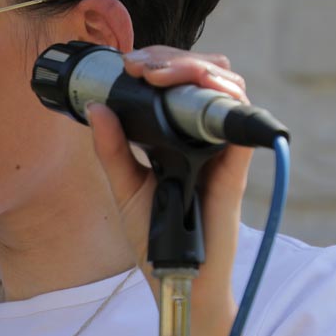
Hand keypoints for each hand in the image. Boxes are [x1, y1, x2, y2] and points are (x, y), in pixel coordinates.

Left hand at [86, 46, 253, 324]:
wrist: (176, 277)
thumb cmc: (154, 237)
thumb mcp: (124, 187)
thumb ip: (112, 149)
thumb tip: (96, 107)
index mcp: (179, 136)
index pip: (179, 82)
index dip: (160, 63)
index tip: (129, 64)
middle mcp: (204, 136)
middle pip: (205, 74)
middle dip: (173, 58)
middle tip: (139, 64)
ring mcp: (222, 149)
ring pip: (227, 86)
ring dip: (195, 68)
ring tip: (158, 73)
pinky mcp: (235, 167)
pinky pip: (240, 123)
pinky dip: (225, 96)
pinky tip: (201, 87)